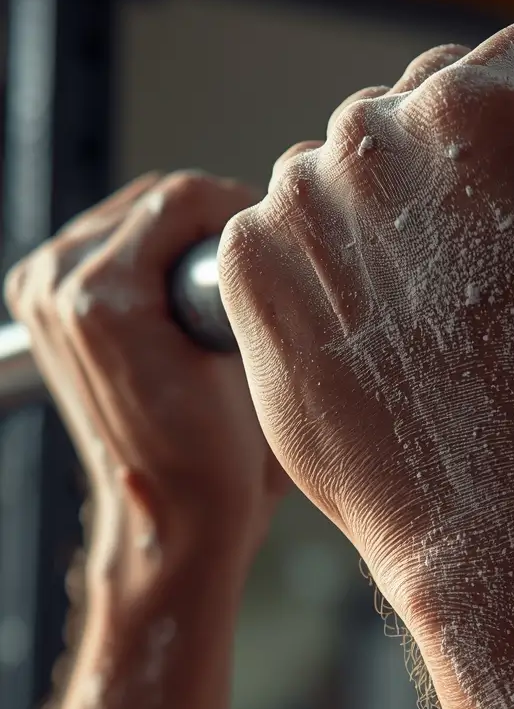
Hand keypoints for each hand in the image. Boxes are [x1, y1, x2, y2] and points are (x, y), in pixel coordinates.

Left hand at [4, 172, 288, 583]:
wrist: (172, 512)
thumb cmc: (216, 457)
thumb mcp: (248, 358)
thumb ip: (239, 274)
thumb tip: (262, 224)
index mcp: (102, 296)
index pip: (182, 196)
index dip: (240, 210)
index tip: (275, 239)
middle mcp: (58, 286)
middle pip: (152, 201)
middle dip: (207, 225)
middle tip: (253, 269)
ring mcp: (42, 293)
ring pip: (129, 218)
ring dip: (177, 239)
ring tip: (215, 290)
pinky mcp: (42, 305)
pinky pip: (105, 246)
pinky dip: (145, 258)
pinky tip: (176, 299)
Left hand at [218, 23, 513, 626]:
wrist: (481, 511)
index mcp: (467, 113)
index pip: (513, 60)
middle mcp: (366, 137)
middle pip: (416, 108)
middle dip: (454, 164)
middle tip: (478, 254)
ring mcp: (294, 202)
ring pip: (341, 170)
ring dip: (376, 212)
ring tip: (417, 303)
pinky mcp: (248, 267)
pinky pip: (282, 230)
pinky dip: (317, 264)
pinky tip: (362, 323)